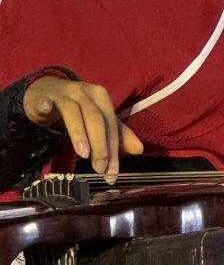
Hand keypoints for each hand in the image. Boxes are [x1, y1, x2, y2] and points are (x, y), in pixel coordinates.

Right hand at [23, 76, 142, 182]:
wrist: (46, 91)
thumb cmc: (76, 108)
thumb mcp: (98, 119)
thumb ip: (117, 134)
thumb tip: (139, 150)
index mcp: (101, 97)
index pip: (111, 125)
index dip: (113, 150)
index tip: (112, 173)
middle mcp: (85, 92)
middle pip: (96, 118)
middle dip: (100, 145)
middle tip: (99, 168)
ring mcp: (63, 92)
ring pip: (74, 112)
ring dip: (79, 133)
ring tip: (83, 154)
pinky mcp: (43, 96)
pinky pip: (45, 101)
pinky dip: (45, 106)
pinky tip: (46, 110)